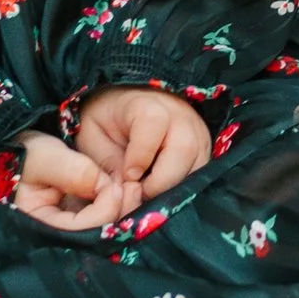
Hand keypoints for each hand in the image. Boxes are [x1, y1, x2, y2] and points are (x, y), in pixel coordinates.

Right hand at [13, 129, 135, 232]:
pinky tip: (128, 190)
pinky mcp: (84, 220)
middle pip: (96, 238)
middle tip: (135, 188)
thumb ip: (73, 172)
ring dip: (124, 210)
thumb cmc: (27, 154)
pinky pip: (106, 221)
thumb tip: (106, 187)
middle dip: (119, 213)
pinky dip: (120, 207)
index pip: (79, 231)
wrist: (25, 154)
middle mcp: (56, 236)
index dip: (103, 210)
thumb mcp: (44, 157)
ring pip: (105, 232)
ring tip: (134, 187)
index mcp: (39, 226)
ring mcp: (72, 231)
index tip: (115, 186)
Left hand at [76, 84, 213, 207]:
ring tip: (150, 194)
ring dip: (174, 188)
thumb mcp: (92, 137)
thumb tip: (129, 194)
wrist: (125, 108)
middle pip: (184, 148)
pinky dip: (182, 189)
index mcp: (146, 103)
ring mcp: (198, 133)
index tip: (127, 176)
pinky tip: (162, 192)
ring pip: (199, 166)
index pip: (154, 123)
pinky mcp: (206, 151)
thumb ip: (109, 164)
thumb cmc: (105, 122)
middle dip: (160, 182)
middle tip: (139, 194)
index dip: (140, 155)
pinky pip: (202, 175)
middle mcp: (181, 115)